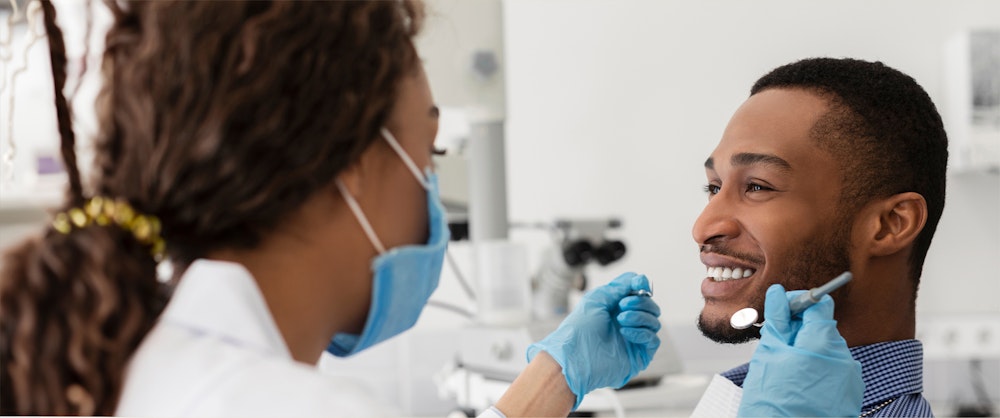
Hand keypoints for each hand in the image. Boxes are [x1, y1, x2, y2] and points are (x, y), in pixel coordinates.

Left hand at [527, 272, 660, 409]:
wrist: (574, 356)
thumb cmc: (580, 328)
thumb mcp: (597, 298)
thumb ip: (619, 286)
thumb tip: (640, 279)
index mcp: (617, 308)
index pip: (640, 294)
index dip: (642, 286)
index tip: (640, 283)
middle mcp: (628, 323)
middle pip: (651, 307)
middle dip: (640, 301)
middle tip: (622, 305)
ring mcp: (634, 339)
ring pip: (654, 322)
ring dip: (639, 316)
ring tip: (620, 319)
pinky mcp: (639, 355)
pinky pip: (653, 340)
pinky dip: (641, 332)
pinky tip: (625, 332)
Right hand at [738, 284, 863, 416]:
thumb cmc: (774, 402)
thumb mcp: (769, 354)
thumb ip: (777, 320)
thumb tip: (779, 294)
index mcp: (823, 342)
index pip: (819, 304)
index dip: (798, 303)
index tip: (782, 309)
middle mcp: (844, 356)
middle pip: (822, 328)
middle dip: (800, 331)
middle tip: (778, 346)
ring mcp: (850, 376)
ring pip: (826, 349)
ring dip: (807, 352)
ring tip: (788, 372)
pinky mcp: (851, 392)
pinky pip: (834, 369)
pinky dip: (818, 370)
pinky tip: (802, 385)